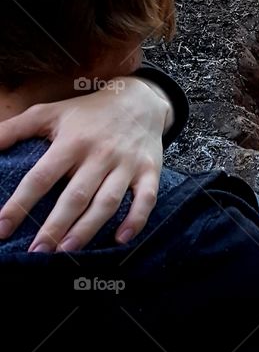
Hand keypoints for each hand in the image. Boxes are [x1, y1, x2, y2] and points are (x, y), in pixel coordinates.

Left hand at [0, 78, 171, 251]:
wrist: (140, 99)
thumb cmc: (88, 111)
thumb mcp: (49, 112)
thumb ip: (15, 128)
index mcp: (72, 141)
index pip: (41, 177)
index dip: (21, 203)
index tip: (3, 227)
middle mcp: (100, 154)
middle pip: (76, 196)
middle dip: (55, 226)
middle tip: (38, 251)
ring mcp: (127, 164)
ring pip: (107, 202)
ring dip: (88, 228)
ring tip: (67, 251)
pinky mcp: (149, 171)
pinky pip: (145, 199)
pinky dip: (136, 220)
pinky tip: (121, 239)